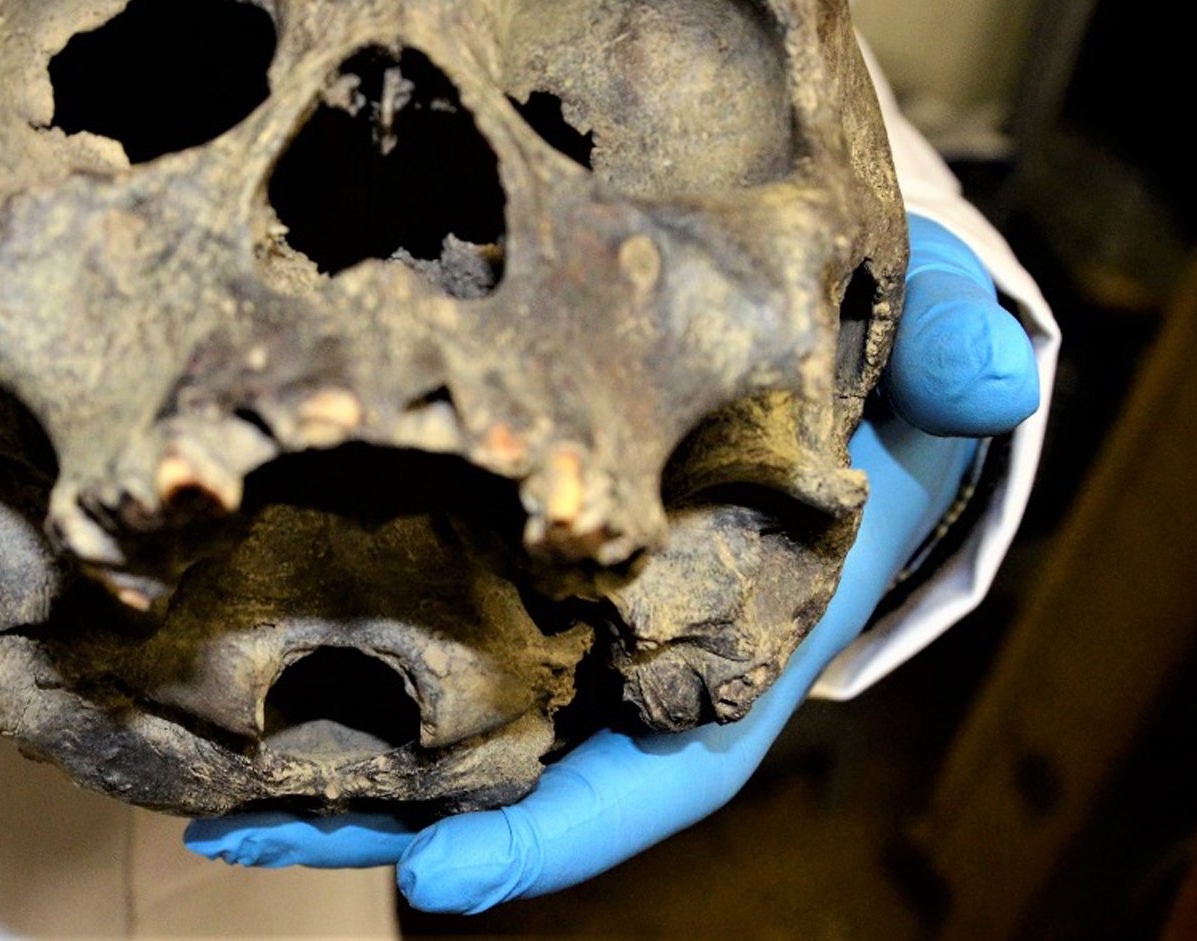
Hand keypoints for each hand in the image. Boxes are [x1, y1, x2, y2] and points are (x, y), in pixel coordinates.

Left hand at [184, 216, 1038, 910]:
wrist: (823, 320)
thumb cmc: (872, 348)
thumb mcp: (922, 333)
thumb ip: (955, 344)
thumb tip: (996, 368)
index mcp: (747, 631)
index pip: (667, 768)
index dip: (565, 831)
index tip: (446, 874)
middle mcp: (650, 649)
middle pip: (525, 772)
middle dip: (396, 821)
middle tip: (246, 830)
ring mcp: (575, 614)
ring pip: (457, 719)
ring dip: (338, 764)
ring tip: (200, 788)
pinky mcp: (514, 556)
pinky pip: (428, 628)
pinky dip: (341, 660)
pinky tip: (233, 668)